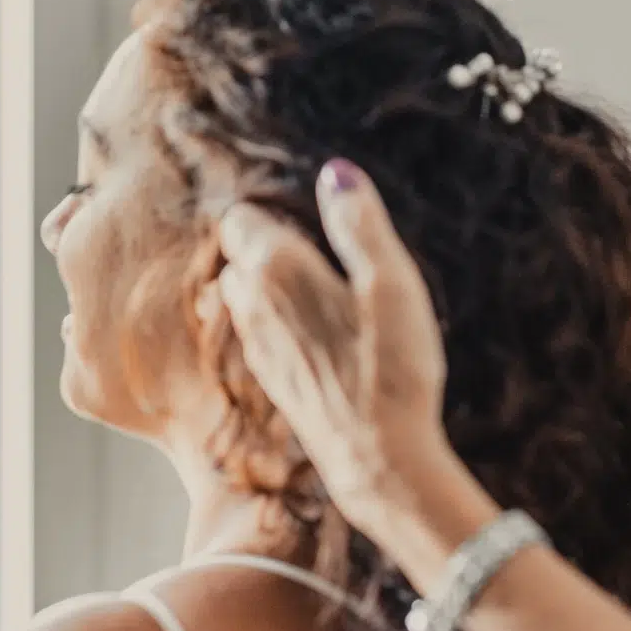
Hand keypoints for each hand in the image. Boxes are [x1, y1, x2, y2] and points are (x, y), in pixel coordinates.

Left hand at [212, 160, 476, 547]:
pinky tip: (320, 330)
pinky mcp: (269, 378)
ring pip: (243, 295)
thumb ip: (359, 224)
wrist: (379, 459)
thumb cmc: (393, 369)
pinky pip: (259, 332)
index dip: (271, 212)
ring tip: (321, 286)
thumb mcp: (391, 284)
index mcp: (275, 271)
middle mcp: (250, 306)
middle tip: (321, 248)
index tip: (308, 216)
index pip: (241, 219)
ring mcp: (254, 347)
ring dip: (271, 284)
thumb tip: (336, 171)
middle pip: (238, 255)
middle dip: (267, 244)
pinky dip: (278, 320)